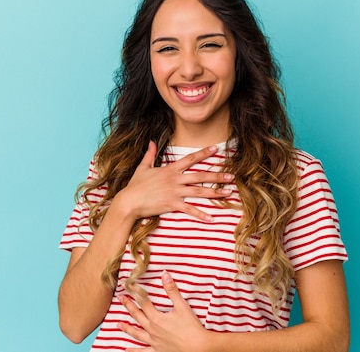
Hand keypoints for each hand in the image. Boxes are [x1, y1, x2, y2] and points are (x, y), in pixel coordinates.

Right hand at [112, 141, 233, 221]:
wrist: (129, 201)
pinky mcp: (172, 204)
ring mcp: (174, 192)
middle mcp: (175, 179)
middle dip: (216, 176)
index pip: (190, 159)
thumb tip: (152, 142)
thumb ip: (150, 154)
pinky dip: (201, 214)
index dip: (204, 153)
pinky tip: (211, 218)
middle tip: (231, 176)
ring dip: (215, 192)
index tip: (216, 148)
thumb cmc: (135, 185)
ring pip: (199, 192)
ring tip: (228, 193)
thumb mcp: (143, 167)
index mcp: (170, 170)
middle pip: (200, 176)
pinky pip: (189, 209)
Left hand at [118, 271, 211, 351]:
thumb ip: (172, 290)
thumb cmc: (191, 327)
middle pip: (137, 315)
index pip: (143, 302)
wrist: (198, 347)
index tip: (129, 286)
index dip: (136, 293)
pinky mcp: (157, 351)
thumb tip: (164, 275)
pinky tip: (126, 350)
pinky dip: (133, 351)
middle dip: (128, 306)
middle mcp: (152, 330)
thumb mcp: (182, 306)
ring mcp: (153, 342)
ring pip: (136, 334)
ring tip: (118, 324)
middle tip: (121, 298)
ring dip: (126, 328)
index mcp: (157, 318)